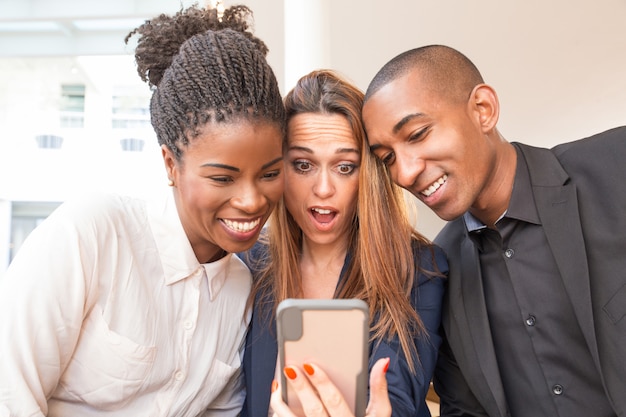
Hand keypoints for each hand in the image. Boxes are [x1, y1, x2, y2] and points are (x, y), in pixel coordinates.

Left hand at [270, 357, 390, 416]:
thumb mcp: (379, 415)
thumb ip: (379, 389)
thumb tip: (381, 363)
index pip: (335, 402)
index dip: (322, 383)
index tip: (310, 366)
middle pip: (313, 410)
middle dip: (301, 388)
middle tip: (290, 368)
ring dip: (283, 405)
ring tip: (278, 387)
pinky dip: (281, 416)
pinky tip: (278, 405)